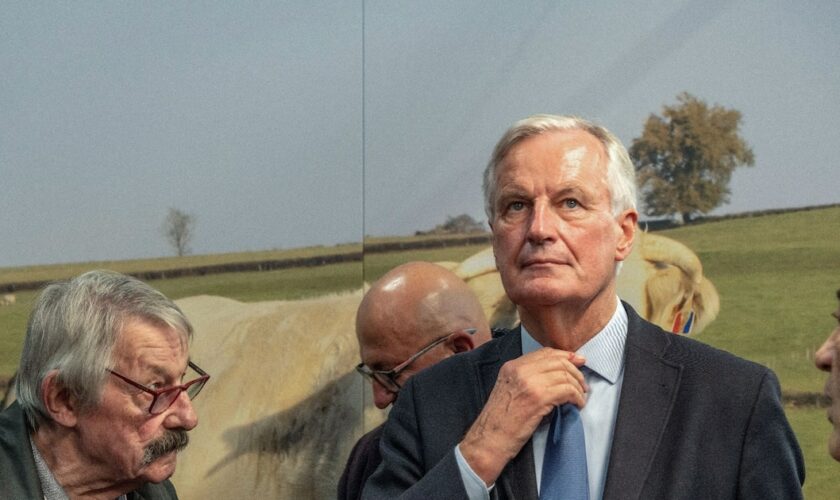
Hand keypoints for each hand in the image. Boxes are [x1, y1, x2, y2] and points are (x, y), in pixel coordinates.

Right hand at [459, 348, 586, 484]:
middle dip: (575, 371)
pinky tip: (577, 404)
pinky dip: (576, 397)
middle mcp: (520, 370)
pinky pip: (567, 390)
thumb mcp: (508, 390)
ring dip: (578, 386)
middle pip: (557, 361)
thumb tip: (554, 375)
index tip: (577, 361)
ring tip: (580, 396)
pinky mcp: (539, 398)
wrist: (489, 438)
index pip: (544, 353)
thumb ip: (526, 378)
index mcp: (512, 367)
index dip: (564, 355)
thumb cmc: (499, 421)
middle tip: (582, 383)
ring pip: (564, 375)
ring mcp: (529, 383)